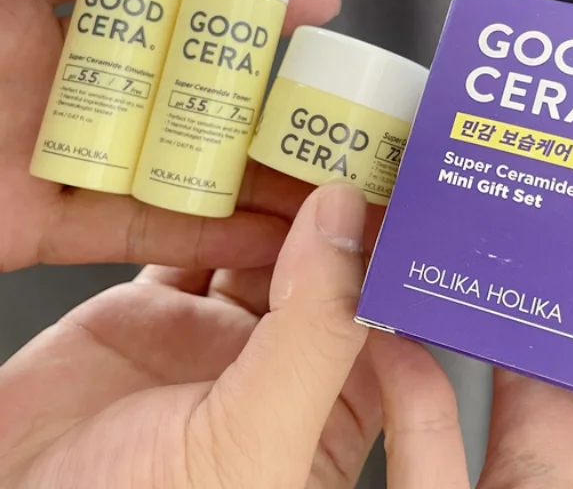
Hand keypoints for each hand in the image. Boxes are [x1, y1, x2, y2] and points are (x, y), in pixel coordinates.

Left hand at [0, 0, 340, 271]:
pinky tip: (274, 233)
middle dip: (258, 41)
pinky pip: (150, 230)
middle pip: (180, 58)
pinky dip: (214, 234)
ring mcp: (71, 153)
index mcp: (32, 16)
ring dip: (256, 148)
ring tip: (326, 138)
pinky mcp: (59, 226)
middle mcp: (67, 81)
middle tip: (323, 26)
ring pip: (182, 148)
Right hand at [0, 182, 383, 487]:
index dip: (395, 259)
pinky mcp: (155, 314)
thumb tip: (345, 222)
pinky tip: (224, 174)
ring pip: (260, 249)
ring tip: (299, 145)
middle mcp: (277, 371)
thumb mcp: (253, 438)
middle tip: (355, 147)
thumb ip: (311, 332)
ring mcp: (216, 338)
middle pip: (324, 274)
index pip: (381, 321)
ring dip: (276, 202)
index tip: (408, 194)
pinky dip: (205, 207)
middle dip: (339, 216)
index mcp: (325, 414)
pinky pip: (191, 243)